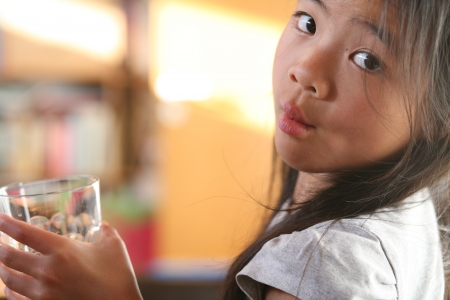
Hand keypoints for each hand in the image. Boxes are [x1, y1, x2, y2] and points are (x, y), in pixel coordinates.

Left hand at [0, 214, 142, 299]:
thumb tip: (103, 224)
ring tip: (1, 264)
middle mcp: (47, 271)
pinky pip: (16, 299)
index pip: (24, 233)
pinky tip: (11, 288)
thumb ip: (106, 231)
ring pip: (8, 280)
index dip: (6, 224)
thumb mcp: (114, 246)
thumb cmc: (118, 276)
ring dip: (1, 270)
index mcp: (62, 250)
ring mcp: (43, 293)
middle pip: (8, 257)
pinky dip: (9, 291)